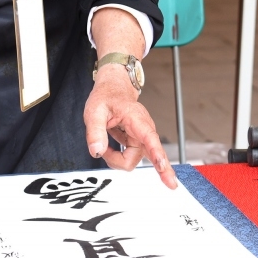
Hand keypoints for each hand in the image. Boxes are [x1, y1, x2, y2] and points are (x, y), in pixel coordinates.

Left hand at [83, 66, 177, 189]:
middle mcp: (144, 130)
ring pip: (130, 160)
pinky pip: (128, 158)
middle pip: (136, 158)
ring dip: (115, 158)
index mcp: (136, 119)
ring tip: (103, 142)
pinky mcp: (138, 143)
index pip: (149, 138)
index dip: (157, 154)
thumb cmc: (107, 97)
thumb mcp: (94, 111)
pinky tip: (109, 146)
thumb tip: (97, 152)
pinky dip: (116, 156)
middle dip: (118, 161)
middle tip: (105, 152)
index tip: (163, 167)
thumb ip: (95, 131)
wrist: (113, 90)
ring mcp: (142, 138)